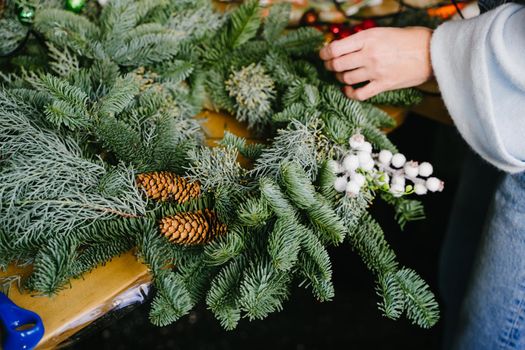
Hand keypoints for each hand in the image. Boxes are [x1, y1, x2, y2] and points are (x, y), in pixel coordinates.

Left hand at [319, 27, 433, 100]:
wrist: (432, 52)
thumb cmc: (409, 39)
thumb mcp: (383, 32)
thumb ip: (363, 40)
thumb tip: (344, 48)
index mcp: (368, 38)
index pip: (335, 48)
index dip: (324, 53)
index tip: (323, 55)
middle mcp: (369, 54)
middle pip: (337, 64)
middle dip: (330, 66)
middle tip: (331, 66)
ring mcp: (375, 71)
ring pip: (346, 78)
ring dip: (341, 78)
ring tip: (344, 75)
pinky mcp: (383, 85)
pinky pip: (359, 94)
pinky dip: (350, 93)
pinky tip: (349, 90)